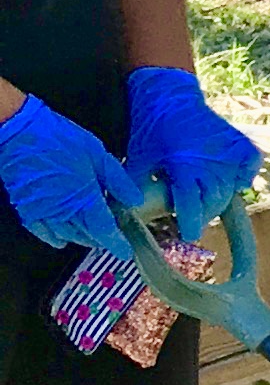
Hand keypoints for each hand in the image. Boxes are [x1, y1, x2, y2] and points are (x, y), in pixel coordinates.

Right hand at [0, 94, 140, 258]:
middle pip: (86, 235)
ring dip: (81, 238)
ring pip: (66, 234)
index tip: (126, 253)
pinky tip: (62, 240)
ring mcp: (42, 210)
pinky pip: (41, 231)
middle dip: (101, 238)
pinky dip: (53, 238)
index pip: (103, 230)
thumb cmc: (59, 139)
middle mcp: (63, 210)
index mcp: (84, 197)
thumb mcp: (98, 154)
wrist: (20, 132)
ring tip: (93, 235)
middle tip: (113, 235)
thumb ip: (117, 181)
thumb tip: (134, 200)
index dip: (116, 243)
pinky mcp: (25, 208)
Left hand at [121, 68, 260, 241]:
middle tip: (194, 219)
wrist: (167, 96)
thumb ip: (136, 187)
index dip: (191, 222)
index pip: (193, 205)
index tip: (188, 235)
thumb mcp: (138, 159)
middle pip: (215, 201)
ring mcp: (228, 152)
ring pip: (231, 188)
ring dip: (220, 199)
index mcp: (185, 168)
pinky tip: (235, 183)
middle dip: (204, 214)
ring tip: (206, 204)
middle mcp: (212, 162)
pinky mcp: (238, 143)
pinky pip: (250, 165)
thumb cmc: (150, 129)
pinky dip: (244, 176)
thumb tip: (122, 213)